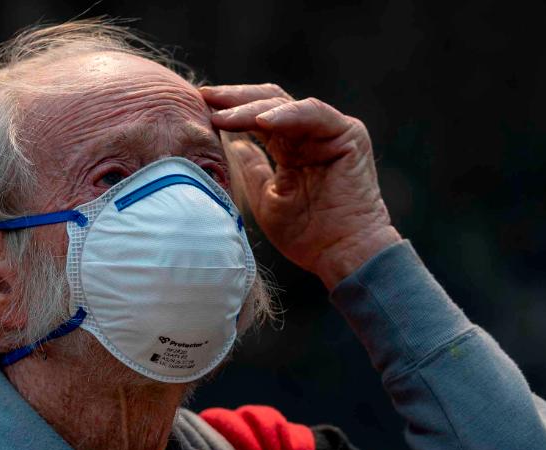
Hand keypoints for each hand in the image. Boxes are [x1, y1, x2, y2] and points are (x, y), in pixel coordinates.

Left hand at [201, 84, 401, 289]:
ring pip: (285, 105)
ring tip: (222, 114)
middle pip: (269, 103)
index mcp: (293, 148)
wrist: (343, 255)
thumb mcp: (267, 198)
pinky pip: (313, 114)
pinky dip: (286, 115)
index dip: (229, 111)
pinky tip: (260, 121)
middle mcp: (312, 135)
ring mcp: (331, 131)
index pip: (258, 117)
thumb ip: (253, 169)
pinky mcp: (348, 134)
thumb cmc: (308, 236)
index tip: (197, 107)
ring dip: (251, 108)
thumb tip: (233, 144)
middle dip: (234, 99)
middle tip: (203, 97)